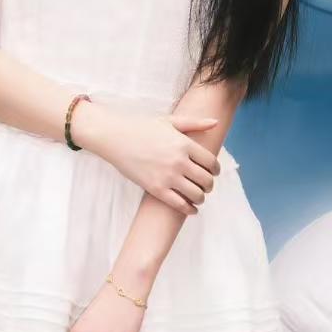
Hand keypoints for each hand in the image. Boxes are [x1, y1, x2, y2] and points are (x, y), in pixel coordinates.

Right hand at [73, 101, 221, 214]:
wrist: (115, 137)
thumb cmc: (142, 127)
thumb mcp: (170, 122)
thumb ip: (195, 123)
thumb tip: (216, 122)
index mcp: (184, 144)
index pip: (211, 162)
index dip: (216, 170)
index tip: (214, 172)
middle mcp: (179, 161)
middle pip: (206, 180)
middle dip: (209, 185)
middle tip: (206, 185)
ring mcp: (167, 176)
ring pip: (196, 195)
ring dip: (201, 198)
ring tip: (198, 196)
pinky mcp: (156, 189)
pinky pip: (179, 205)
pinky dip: (189, 209)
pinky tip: (192, 209)